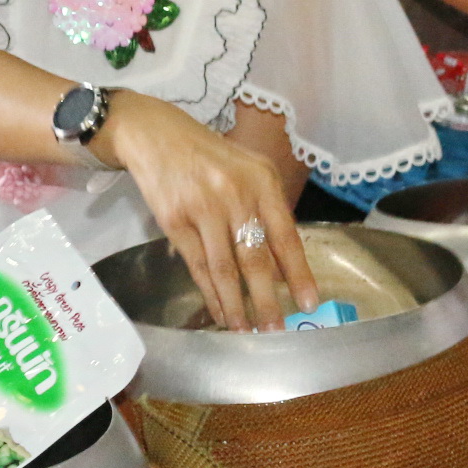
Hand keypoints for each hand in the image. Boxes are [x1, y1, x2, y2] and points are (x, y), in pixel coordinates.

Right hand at [92, 94, 319, 331]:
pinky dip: (211, 294)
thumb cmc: (211, 158)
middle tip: (277, 330)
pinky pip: (198, 267)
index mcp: (262, 181)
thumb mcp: (249, 172)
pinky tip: (221, 312)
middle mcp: (235, 194)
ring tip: (247, 331)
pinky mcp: (174, 221)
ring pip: (225, 269)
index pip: (286, 236)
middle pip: (255, 259)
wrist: (157, 136)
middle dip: (267, 300)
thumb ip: (267, 213)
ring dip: (237, 305)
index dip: (298, 274)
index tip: (309, 304)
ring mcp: (202, 208)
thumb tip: (282, 268)